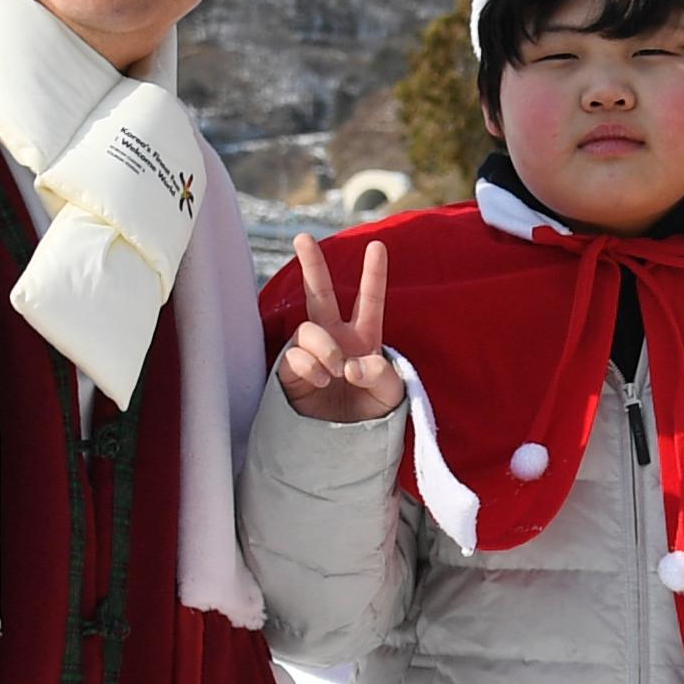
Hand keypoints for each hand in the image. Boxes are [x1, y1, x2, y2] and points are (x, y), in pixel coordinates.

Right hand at [277, 237, 404, 420]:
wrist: (345, 445)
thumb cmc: (372, 414)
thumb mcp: (391, 394)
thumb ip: (381, 374)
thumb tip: (352, 362)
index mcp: (365, 338)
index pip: (370, 302)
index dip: (373, 275)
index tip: (378, 245)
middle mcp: (335, 339)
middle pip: (321, 295)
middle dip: (312, 266)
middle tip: (303, 237)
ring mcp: (311, 354)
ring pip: (308, 329)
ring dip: (323, 346)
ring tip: (335, 370)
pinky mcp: (291, 372)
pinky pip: (294, 357)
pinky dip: (309, 366)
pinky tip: (321, 379)